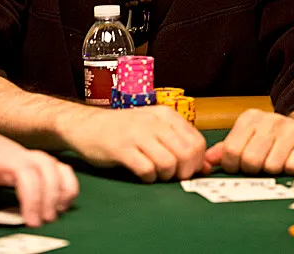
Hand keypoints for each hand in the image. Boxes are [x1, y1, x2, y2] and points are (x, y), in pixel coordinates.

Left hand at [0, 129, 78, 229]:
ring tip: (50, 216)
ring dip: (53, 191)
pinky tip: (64, 203)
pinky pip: (59, 165)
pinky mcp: (35, 158)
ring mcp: (22, 155)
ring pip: (46, 165)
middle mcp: (2, 158)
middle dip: (33, 197)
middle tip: (34, 224)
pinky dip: (67, 183)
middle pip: (23, 170)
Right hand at [65, 104, 208, 182]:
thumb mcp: (154, 130)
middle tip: (171, 175)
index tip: (185, 170)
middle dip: (183, 173)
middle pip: (187, 155)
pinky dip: (148, 178)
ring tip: (154, 173)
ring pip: (169, 163)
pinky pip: (146, 170)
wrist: (86, 125)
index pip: (198, 143)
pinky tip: (141, 173)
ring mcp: (137, 134)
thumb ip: (180, 144)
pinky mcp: (121, 148)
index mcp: (166, 115)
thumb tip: (208, 167)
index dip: (197, 163)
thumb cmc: (123, 129)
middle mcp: (154, 121)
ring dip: (165, 176)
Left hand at [204, 108, 293, 175]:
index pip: (231, 150)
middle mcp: (268, 120)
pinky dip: (290, 171)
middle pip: (250, 160)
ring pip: (271, 166)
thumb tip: (206, 160)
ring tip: (276, 162)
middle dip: (253, 170)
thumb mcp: (248, 137)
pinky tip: (290, 162)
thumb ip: (226, 148)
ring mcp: (289, 129)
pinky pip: (292, 168)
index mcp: (249, 118)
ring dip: (272, 172)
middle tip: (259, 166)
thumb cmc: (272, 138)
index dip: (233, 166)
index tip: (240, 167)